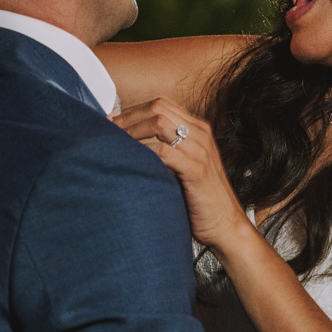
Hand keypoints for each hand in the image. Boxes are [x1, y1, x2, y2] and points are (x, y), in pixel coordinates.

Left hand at [112, 98, 251, 249]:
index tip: (111, 121)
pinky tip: (128, 160)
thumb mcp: (185, 166)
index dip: (132, 110)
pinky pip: (162, 150)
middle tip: (106, 130)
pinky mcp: (196, 168)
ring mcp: (200, 149)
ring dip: (131, 130)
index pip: (161, 104)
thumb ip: (166, 151)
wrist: (225, 226)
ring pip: (158, 122)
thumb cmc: (200, 201)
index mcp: (198, 129)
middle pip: (157, 108)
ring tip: (113, 142)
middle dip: (127, 117)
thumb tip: (130, 144)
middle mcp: (200, 134)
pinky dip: (141, 151)